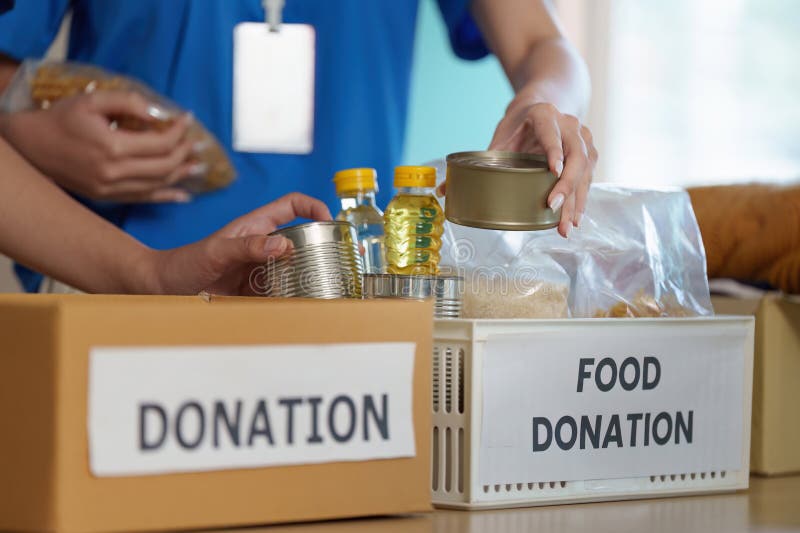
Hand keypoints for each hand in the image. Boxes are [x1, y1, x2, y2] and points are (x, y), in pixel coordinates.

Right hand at [1, 91, 197, 202]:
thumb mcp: (92, 100)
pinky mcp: (107, 197)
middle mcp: (114, 172)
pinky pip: (144, 199)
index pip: (160, 144)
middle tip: (194, 142)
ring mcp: (111, 188)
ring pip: (157, 185)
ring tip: (196, 165)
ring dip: (180, 175)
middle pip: (164, 166)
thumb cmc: (62, 118)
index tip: (187, 119)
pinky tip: (184, 195)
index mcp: (112, 147)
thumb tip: (159, 113)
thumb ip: (128, 102)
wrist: (32, 146)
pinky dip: (166, 196)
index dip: (179, 132)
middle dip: (183, 153)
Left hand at [141, 193, 332, 294]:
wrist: (162, 290)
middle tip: (338, 260)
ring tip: (325, 286)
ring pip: (295, 268)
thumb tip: (284, 245)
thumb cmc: (184, 263)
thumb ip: (248, 247)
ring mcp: (261, 269)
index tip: (330, 222)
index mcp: (255, 226)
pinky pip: (282, 292)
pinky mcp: (256, 291)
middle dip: (321, 246)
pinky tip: (301, 305)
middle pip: (301, 239)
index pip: (292, 206)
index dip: (314, 207)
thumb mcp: (216, 252)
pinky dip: (293, 298)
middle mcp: (262, 245)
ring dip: (309, 275)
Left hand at [489, 101, 597, 237]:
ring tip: (567, 225)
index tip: (554, 172)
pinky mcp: (590, 153)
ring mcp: (583, 138)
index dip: (554, 152)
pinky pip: (588, 177)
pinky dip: (581, 199)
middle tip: (554, 207)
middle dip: (567, 185)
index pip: (552, 133)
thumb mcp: (502, 136)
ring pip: (585, 170)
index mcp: (544, 114)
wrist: (538, 112)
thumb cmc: (517, 127)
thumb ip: (488, 159)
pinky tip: (574, 218)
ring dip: (576, 200)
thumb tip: (458, 188)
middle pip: (576, 156)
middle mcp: (569, 124)